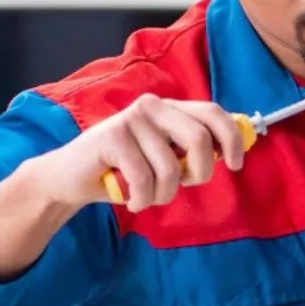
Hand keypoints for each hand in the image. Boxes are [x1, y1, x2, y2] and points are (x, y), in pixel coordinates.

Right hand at [35, 94, 247, 212]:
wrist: (69, 178)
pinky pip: (144, 179)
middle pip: (199, 140)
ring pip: (170, 169)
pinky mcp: (112, 137)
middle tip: (182, 187)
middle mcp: (152, 106)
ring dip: (163, 195)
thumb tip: (228, 153)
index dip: (231, 139)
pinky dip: (141, 199)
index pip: (213, 113)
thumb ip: (188, 151)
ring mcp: (131, 119)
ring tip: (146, 196)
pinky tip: (131, 199)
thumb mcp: (161, 158)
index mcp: (169, 108)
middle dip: (198, 174)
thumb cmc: (122, 171)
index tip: (235, 165)